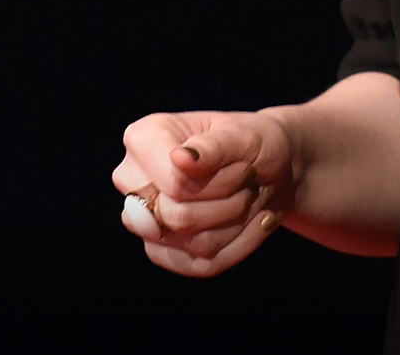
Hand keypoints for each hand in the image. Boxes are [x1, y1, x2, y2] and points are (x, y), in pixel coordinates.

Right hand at [111, 108, 293, 276]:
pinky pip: (200, 265)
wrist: (267, 163)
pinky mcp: (162, 249)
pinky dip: (239, 244)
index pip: (173, 185)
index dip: (218, 183)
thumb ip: (213, 146)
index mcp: (143, 139)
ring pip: (193, 243)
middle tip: (252, 182)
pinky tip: (256, 220)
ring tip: (253, 196)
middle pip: (177, 218)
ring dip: (238, 222)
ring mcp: (143, 218)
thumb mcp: (242, 134)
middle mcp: (131, 179)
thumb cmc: (250, 141)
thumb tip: (180, 158)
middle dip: (230, 204)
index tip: (246, 166)